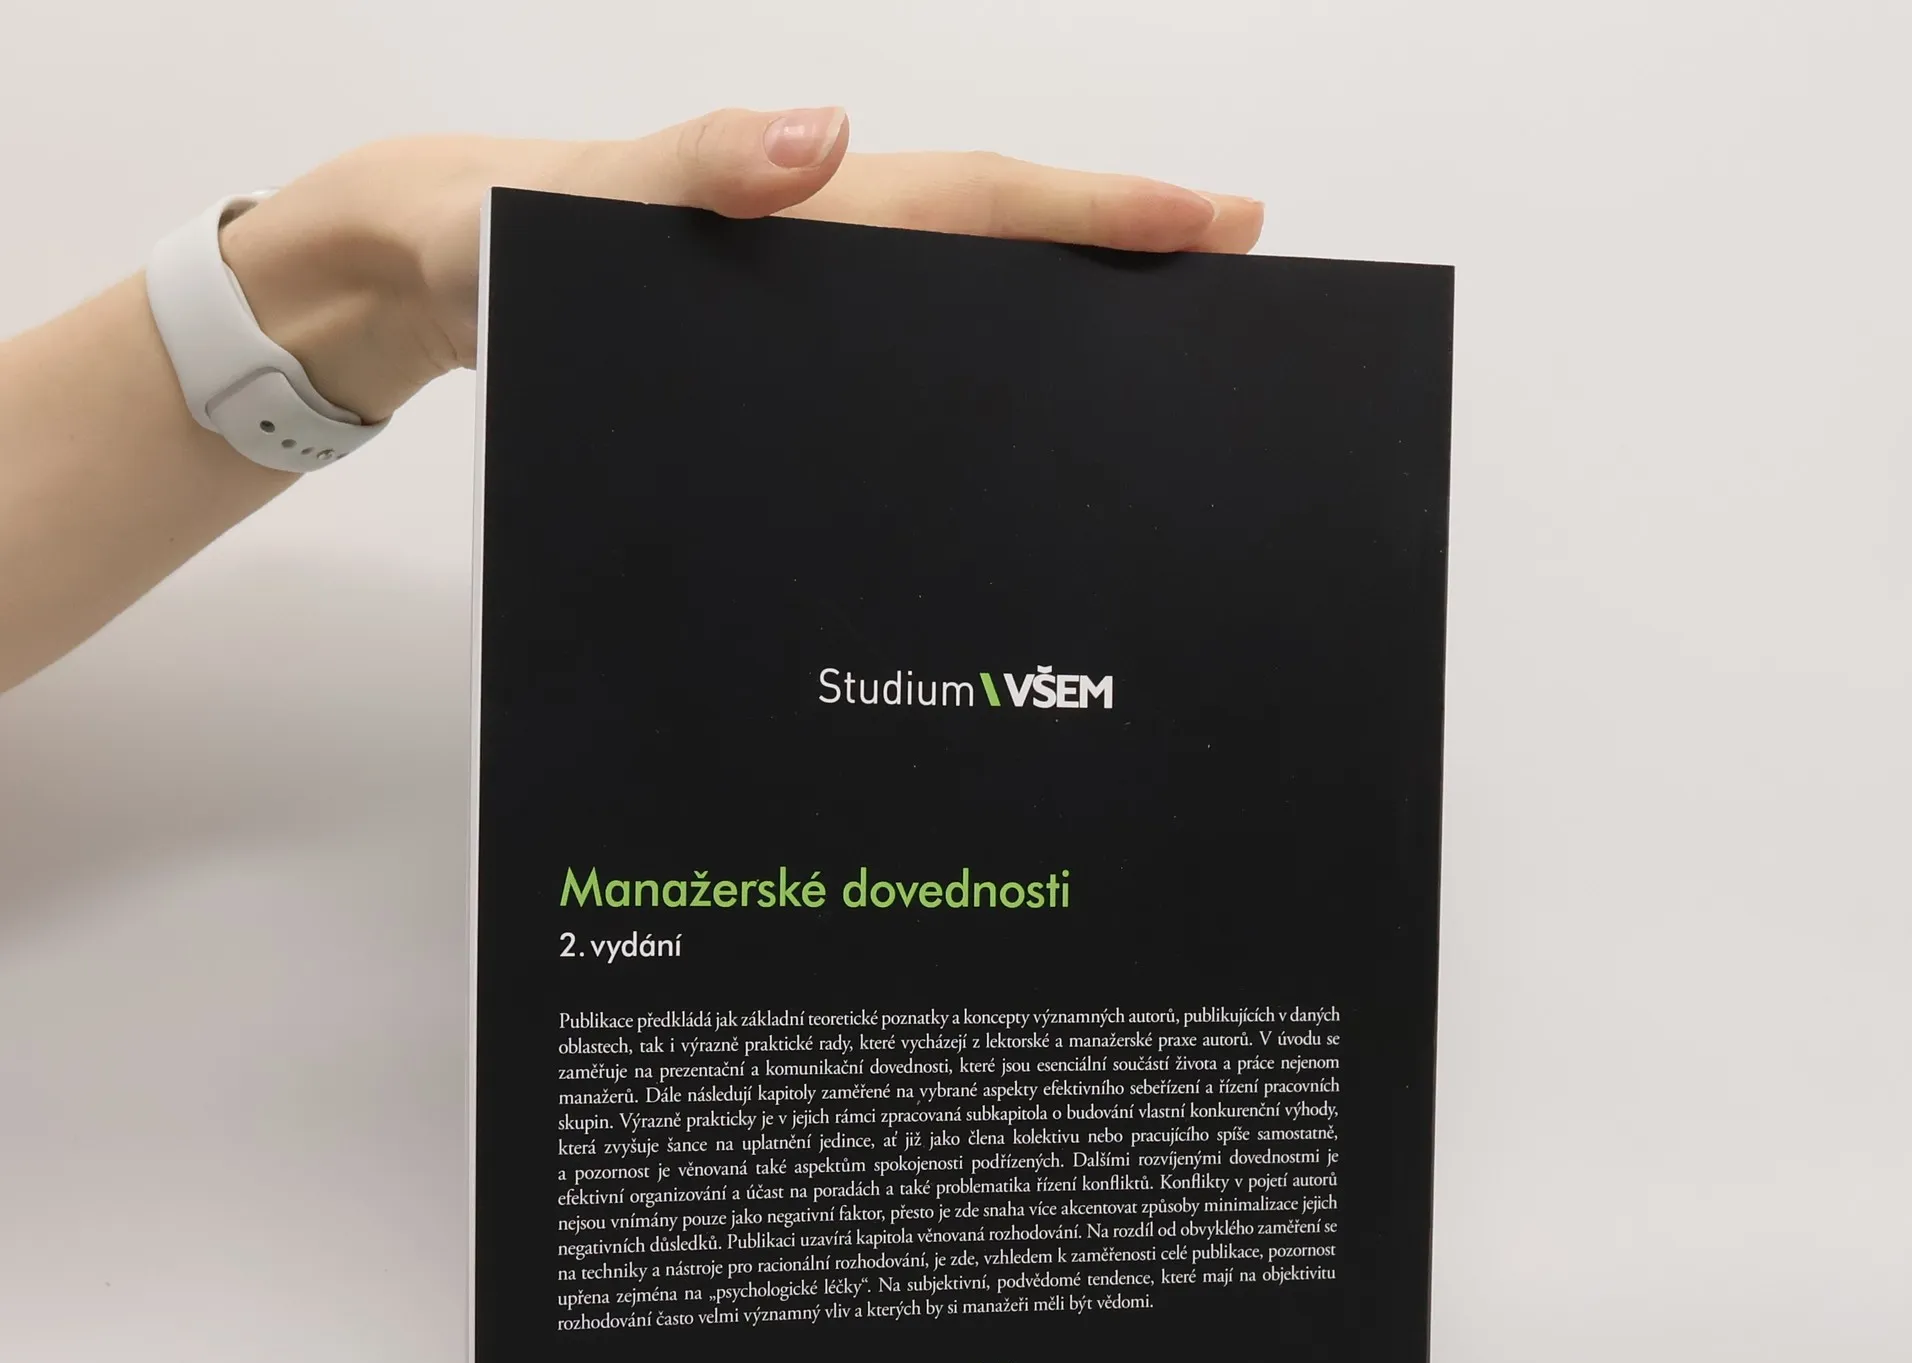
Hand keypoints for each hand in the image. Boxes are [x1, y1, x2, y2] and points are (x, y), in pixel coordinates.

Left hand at [217, 107, 1264, 422]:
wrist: (427, 275)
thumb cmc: (487, 236)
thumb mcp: (567, 200)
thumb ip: (684, 169)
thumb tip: (823, 140)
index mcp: (798, 209)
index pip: (974, 201)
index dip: (1096, 210)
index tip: (1215, 221)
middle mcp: (819, 246)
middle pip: (993, 238)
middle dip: (1116, 249)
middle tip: (1233, 266)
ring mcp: (801, 299)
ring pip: (953, 297)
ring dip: (1054, 312)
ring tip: (1152, 357)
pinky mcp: (772, 350)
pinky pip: (889, 350)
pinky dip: (964, 369)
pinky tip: (1000, 422)